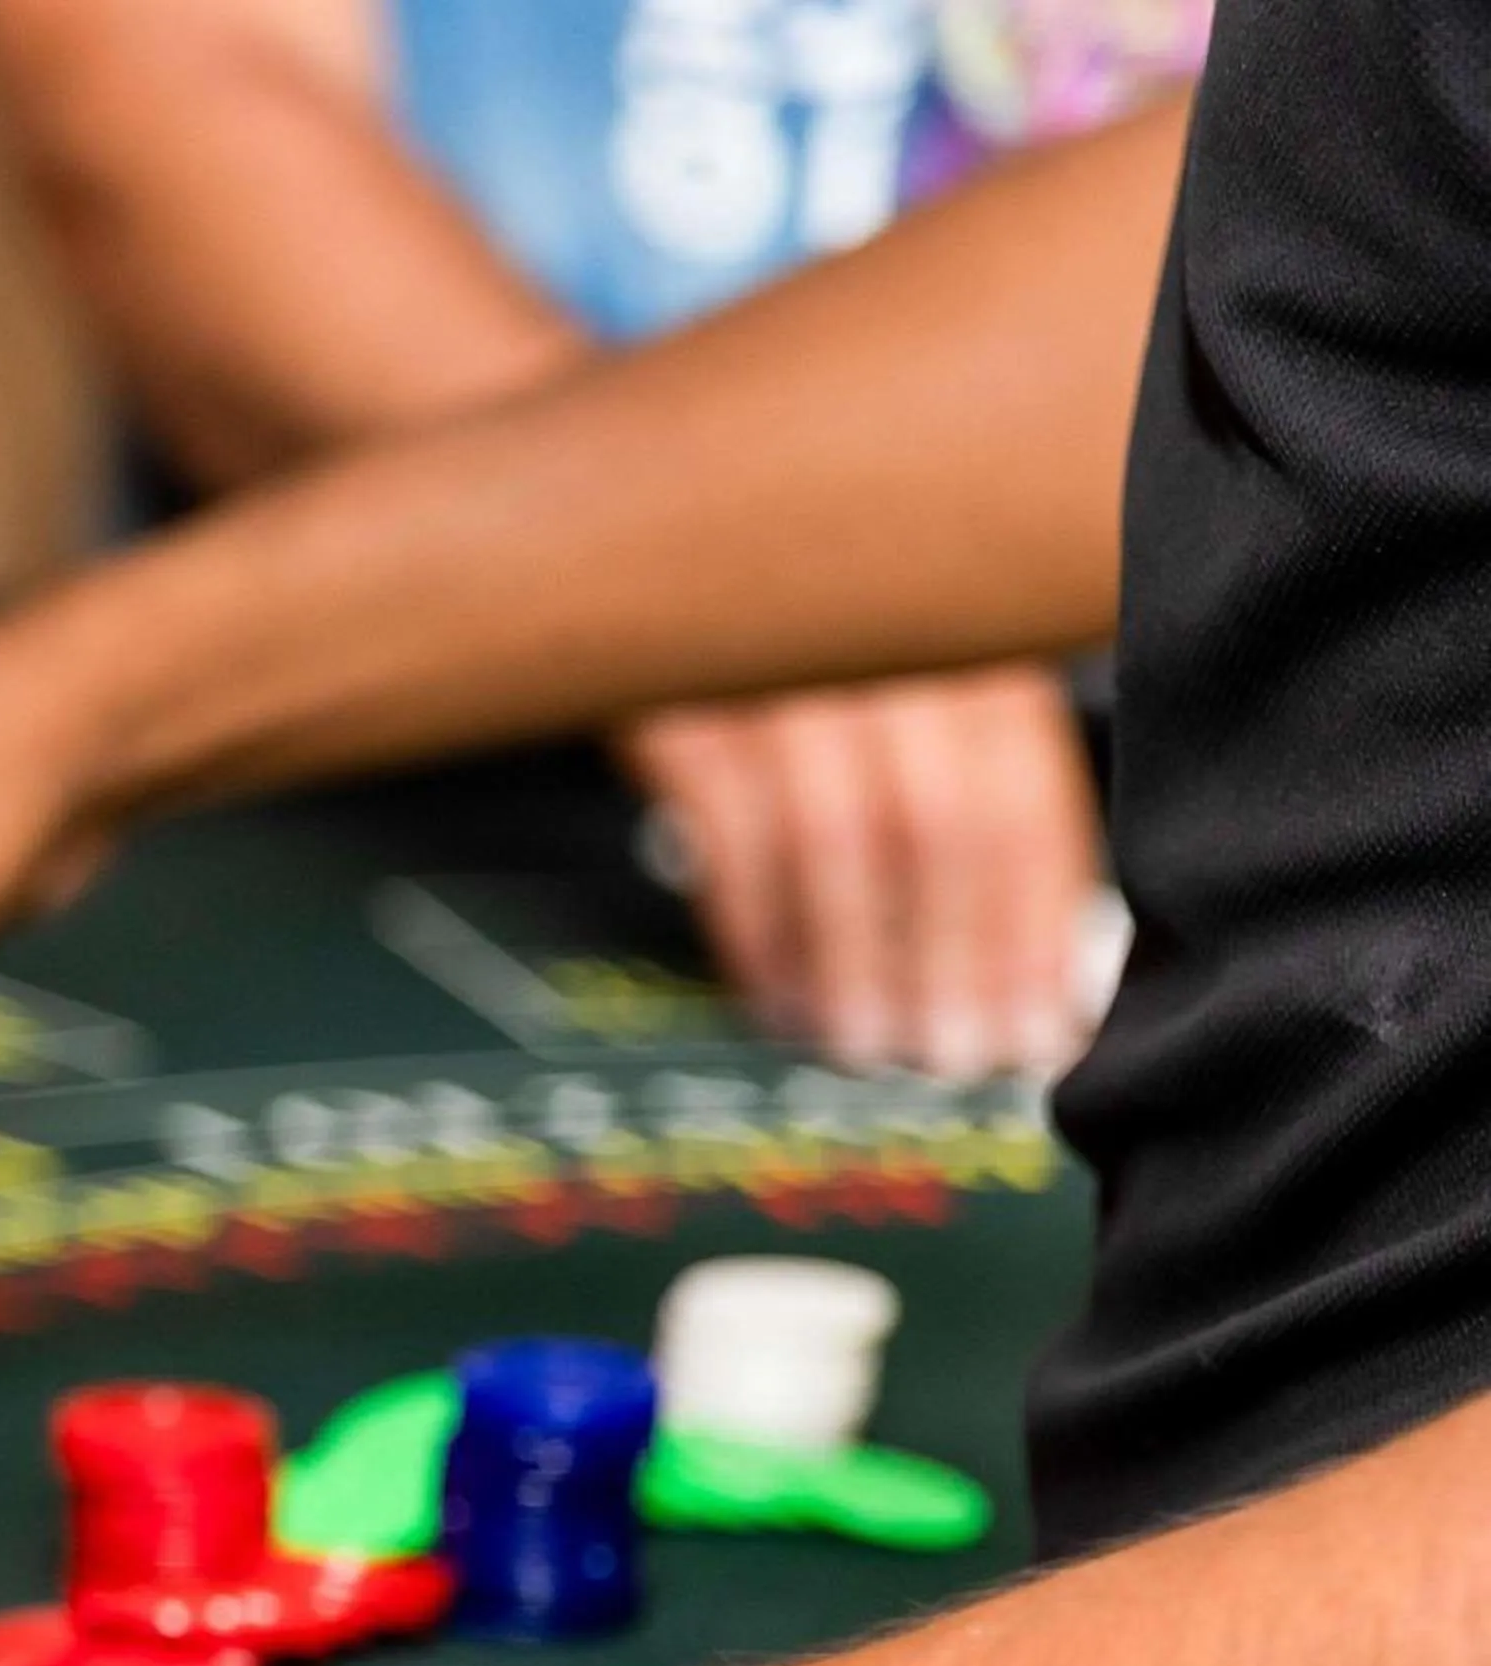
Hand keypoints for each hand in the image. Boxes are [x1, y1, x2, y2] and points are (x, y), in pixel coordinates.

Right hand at [616, 662, 1100, 1078]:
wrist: (659, 564)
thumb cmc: (812, 655)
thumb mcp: (916, 689)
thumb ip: (980, 800)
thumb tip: (1048, 983)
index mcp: (973, 640)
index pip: (1028, 802)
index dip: (1033, 933)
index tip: (1034, 1032)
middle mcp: (889, 638)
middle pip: (943, 823)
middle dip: (952, 962)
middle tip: (948, 1059)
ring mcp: (781, 661)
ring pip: (836, 837)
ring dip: (851, 964)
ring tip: (858, 1046)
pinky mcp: (682, 695)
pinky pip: (729, 834)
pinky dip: (756, 933)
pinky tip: (773, 999)